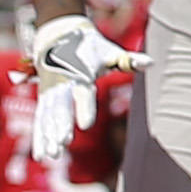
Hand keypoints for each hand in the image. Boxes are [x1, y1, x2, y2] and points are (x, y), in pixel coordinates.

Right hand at [26, 16, 138, 162]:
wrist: (58, 34)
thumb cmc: (90, 46)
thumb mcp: (109, 52)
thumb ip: (127, 60)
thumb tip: (151, 62)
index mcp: (80, 74)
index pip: (83, 94)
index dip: (84, 108)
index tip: (86, 125)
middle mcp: (62, 84)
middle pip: (60, 109)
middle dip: (60, 128)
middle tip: (62, 146)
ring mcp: (50, 91)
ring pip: (47, 117)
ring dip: (47, 136)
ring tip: (51, 156)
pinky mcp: (44, 97)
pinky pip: (40, 118)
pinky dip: (39, 136)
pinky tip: (41, 155)